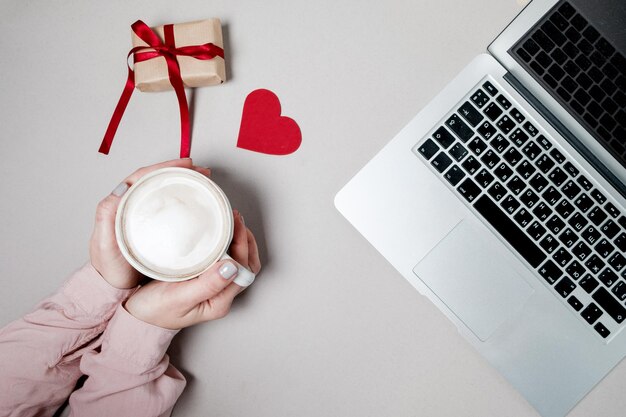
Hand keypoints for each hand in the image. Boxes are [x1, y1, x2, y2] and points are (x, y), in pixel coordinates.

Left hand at [89, 158, 211, 288]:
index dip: (165, 167)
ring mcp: (145, 216)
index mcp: (120, 204)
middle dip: (181, 171)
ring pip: (165, 191)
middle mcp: (132, 206)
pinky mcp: (155, 228)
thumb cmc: (109, 268)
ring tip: (203, 182)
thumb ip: (107, 217)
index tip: (186, 165)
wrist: (115, 289)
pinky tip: (196, 203)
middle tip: (202, 172)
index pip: (144, 176)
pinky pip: (170, 207)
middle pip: (158, 180)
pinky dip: (184, 200)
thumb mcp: (104, 243)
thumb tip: (119, 189)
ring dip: (184, 183)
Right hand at [125, 211, 260, 328]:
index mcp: (219, 302)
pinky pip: (224, 259)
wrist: (137, 316)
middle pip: (246, 264)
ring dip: (238, 240)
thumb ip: (207, 285)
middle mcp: (221, 295)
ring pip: (237, 260)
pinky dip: (227, 244)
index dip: (243, 245)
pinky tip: (220, 233)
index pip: (242, 270)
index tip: (235, 225)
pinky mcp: (205, 278)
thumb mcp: (179, 298)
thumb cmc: (154, 310)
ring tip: (231, 221)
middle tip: (235, 218)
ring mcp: (214, 286)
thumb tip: (232, 267)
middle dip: (244, 239)